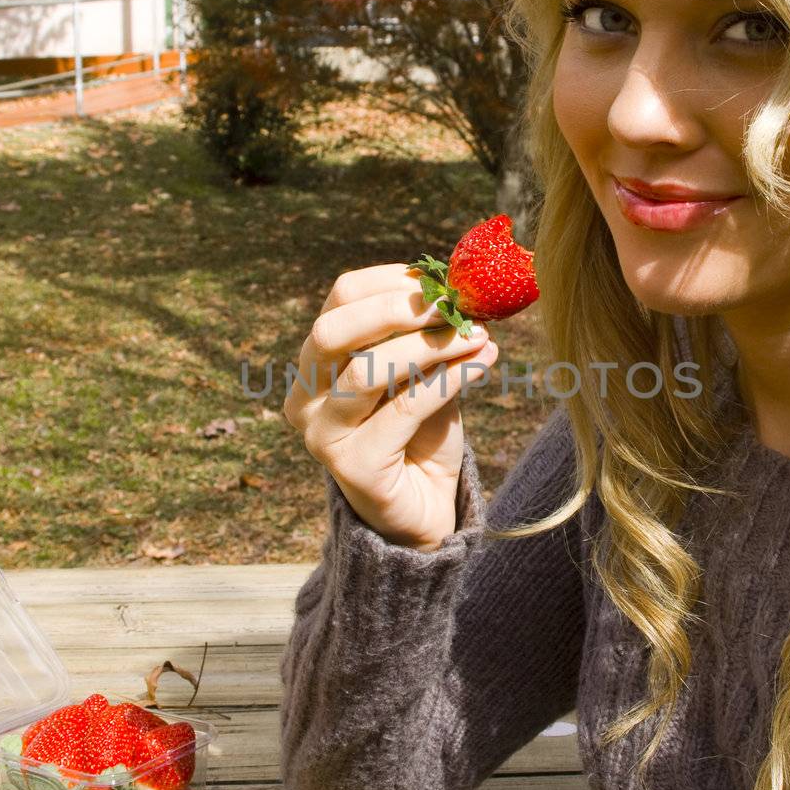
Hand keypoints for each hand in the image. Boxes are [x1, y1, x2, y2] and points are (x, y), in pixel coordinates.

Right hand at [282, 262, 499, 550]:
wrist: (423, 510)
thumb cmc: (420, 436)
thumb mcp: (424, 375)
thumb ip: (429, 337)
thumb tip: (459, 288)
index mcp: (315, 365)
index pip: (341, 300)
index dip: (389, 280)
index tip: (439, 279)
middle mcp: (305, 398)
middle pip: (334, 329)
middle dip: (395, 308)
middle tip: (448, 304)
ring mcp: (322, 434)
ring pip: (367, 369)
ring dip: (429, 345)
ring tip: (476, 335)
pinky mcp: (352, 466)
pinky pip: (404, 408)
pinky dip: (449, 379)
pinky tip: (483, 363)